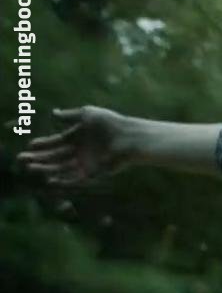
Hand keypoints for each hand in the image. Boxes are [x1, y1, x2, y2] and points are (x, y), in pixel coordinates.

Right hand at [15, 105, 137, 186]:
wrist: (128, 137)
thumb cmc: (110, 123)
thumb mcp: (88, 114)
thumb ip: (70, 115)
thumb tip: (54, 112)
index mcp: (78, 137)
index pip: (56, 142)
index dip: (43, 144)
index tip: (30, 145)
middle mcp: (80, 151)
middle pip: (55, 156)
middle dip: (39, 158)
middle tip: (21, 159)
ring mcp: (86, 162)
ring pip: (61, 168)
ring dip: (46, 168)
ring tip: (31, 168)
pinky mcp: (93, 172)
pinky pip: (75, 178)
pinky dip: (63, 180)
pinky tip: (50, 179)